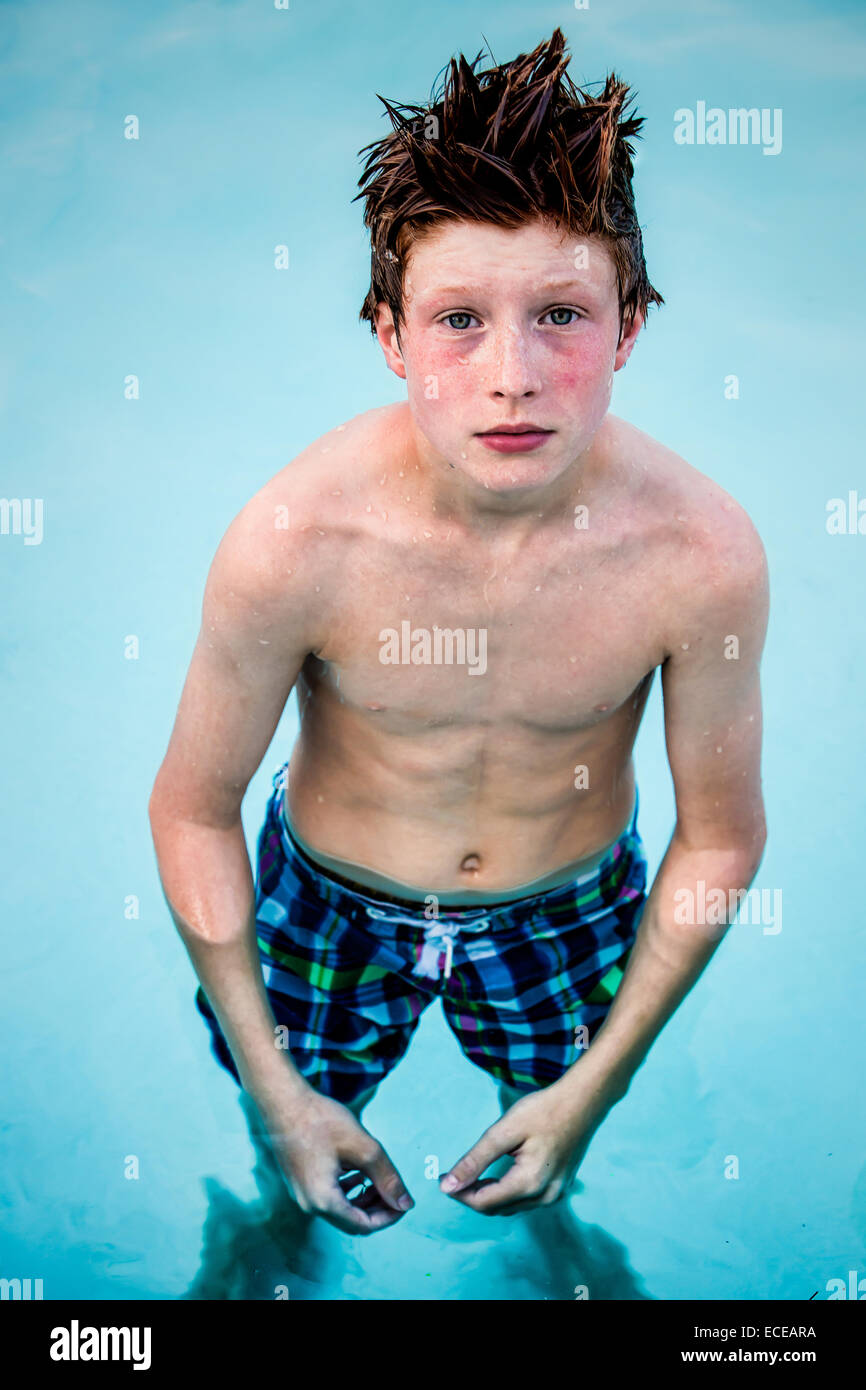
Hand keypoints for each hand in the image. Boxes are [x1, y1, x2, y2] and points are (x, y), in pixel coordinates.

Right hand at [255, 1084, 413, 1234]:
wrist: (283, 1102)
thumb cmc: (321, 1120)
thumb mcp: (363, 1147)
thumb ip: (387, 1178)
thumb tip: (406, 1204)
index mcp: (324, 1201)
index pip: (364, 1225)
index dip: (389, 1216)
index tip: (405, 1202)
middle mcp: (309, 1205)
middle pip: (352, 1221)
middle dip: (378, 1208)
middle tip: (395, 1191)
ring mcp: (302, 1194)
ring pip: (341, 1210)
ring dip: (364, 1199)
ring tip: (380, 1179)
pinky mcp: (300, 1183)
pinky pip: (328, 1198)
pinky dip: (348, 1191)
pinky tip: (359, 1173)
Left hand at [438, 1077, 610, 1215]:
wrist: (583, 1101)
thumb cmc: (543, 1110)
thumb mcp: (504, 1131)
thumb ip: (475, 1160)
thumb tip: (447, 1185)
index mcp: (529, 1184)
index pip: (483, 1203)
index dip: (459, 1193)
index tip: (441, 1178)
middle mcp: (544, 1197)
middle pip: (496, 1208)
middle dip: (472, 1195)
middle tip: (453, 1175)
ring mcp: (556, 1195)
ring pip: (511, 1207)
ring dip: (489, 1196)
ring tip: (472, 1174)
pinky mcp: (560, 1189)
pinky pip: (525, 1200)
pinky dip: (506, 1192)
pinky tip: (497, 1175)